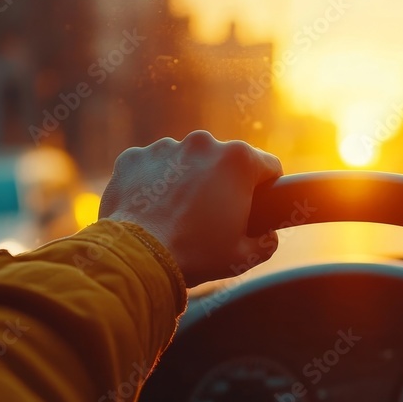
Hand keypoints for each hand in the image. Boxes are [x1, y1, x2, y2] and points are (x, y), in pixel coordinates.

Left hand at [99, 131, 282, 286]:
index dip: (267, 188)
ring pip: (186, 162)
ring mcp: (164, 147)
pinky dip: (154, 184)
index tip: (257, 204)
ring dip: (187, 181)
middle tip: (212, 217)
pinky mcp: (134, 158)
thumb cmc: (196, 255)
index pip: (269, 167)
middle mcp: (202, 143)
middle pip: (224, 161)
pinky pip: (152, 168)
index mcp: (238, 160)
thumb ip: (266, 243)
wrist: (137, 258)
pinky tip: (152, 211)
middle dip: (222, 183)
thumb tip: (266, 237)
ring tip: (178, 217)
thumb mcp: (245, 256)